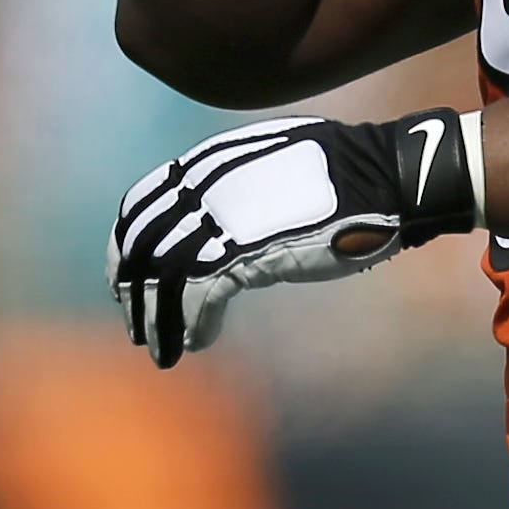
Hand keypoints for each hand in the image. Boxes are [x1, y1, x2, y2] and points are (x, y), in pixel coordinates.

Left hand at [109, 109, 478, 366]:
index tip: (125, 274)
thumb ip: (235, 178)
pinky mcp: (247, 253)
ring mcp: (223, 220)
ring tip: (158, 348)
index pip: (142, 204)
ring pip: (163, 278)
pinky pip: (199, 299)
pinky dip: (191, 326)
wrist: (383, 177)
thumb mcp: (272, 160)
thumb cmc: (342, 170)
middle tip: (134, 322)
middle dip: (131, 288)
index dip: (127, 245)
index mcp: (208, 161)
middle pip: (143, 244)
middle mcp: (205, 186)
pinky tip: (196, 343)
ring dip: (155, 319)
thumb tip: (216, 207)